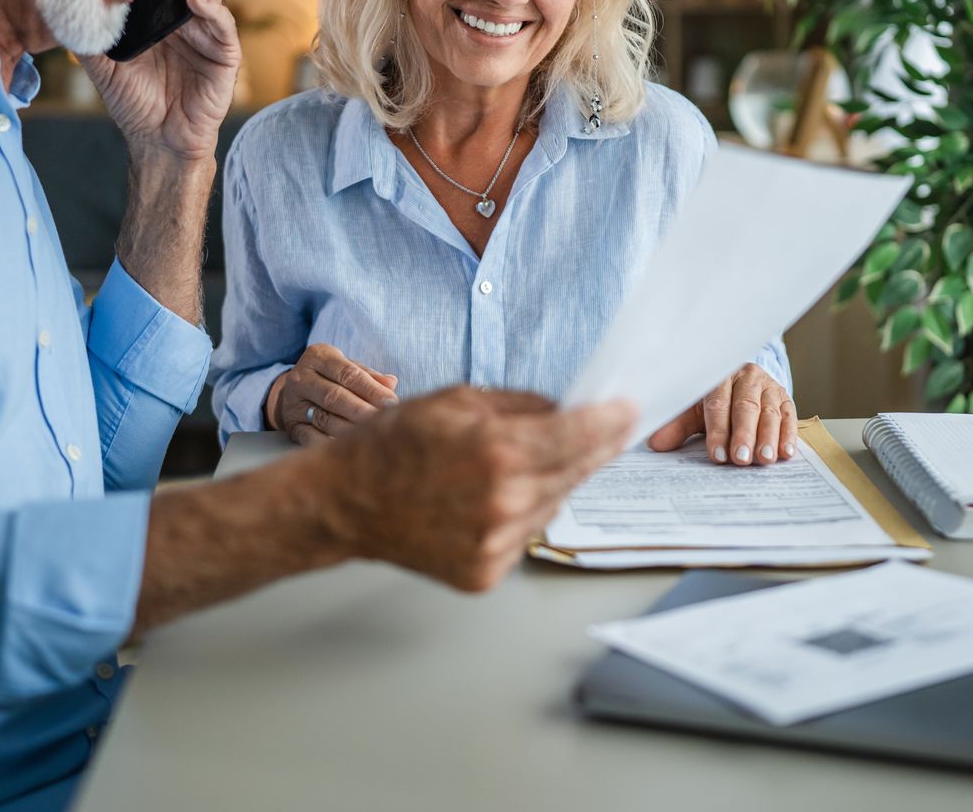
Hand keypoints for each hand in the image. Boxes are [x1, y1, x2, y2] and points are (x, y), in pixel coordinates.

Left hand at [81, 0, 239, 162]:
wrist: (157, 141)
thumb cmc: (133, 103)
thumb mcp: (103, 66)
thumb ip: (88, 37)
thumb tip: (61, 5)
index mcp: (160, 16)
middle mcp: (186, 19)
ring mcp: (208, 34)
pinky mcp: (225, 54)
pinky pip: (223, 25)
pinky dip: (211, 10)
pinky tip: (194, 1)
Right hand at [268, 344, 398, 441]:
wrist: (293, 391)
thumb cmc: (330, 378)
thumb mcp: (346, 367)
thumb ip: (369, 376)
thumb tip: (391, 383)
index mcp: (318, 357)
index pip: (348, 373)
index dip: (371, 389)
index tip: (391, 403)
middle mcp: (301, 378)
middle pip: (334, 396)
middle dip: (361, 410)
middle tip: (382, 421)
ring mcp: (293, 403)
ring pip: (324, 418)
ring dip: (349, 429)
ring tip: (370, 435)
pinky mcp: (290, 425)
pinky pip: (310, 437)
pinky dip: (329, 444)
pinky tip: (347, 447)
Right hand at [326, 387, 635, 591]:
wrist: (344, 503)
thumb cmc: (391, 445)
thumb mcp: (456, 400)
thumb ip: (519, 405)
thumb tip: (566, 409)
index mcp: (497, 451)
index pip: (580, 437)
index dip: (611, 422)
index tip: (628, 411)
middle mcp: (503, 502)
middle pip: (576, 472)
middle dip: (592, 448)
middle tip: (606, 430)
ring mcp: (496, 543)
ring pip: (554, 505)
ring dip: (553, 481)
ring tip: (519, 463)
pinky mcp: (486, 572)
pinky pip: (526, 534)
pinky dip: (523, 512)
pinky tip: (493, 497)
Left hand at [646, 363, 797, 464]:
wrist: (742, 383)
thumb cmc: (715, 401)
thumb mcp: (695, 411)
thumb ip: (678, 426)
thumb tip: (656, 443)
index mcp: (720, 377)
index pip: (717, 403)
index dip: (717, 430)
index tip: (716, 454)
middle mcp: (747, 378)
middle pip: (746, 407)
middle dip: (744, 435)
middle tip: (741, 459)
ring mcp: (769, 387)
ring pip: (769, 413)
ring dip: (768, 438)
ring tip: (764, 459)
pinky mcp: (785, 399)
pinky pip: (789, 417)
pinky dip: (788, 435)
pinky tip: (785, 453)